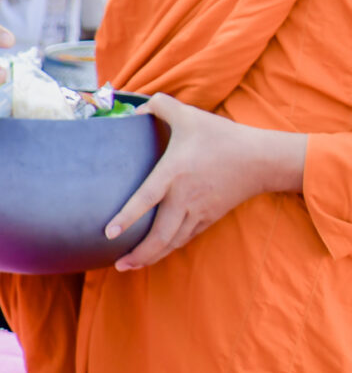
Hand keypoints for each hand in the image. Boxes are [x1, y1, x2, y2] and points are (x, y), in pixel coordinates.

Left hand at [105, 95, 307, 268]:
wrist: (262, 160)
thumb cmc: (223, 138)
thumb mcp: (190, 115)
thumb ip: (160, 106)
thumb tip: (137, 108)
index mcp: (174, 173)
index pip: (146, 199)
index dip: (127, 217)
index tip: (109, 233)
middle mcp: (184, 198)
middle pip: (160, 235)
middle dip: (138, 254)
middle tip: (118, 265)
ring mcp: (198, 211)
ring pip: (172, 242)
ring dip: (151, 257)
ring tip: (130, 266)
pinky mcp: (209, 218)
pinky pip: (185, 238)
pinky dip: (168, 249)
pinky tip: (156, 254)